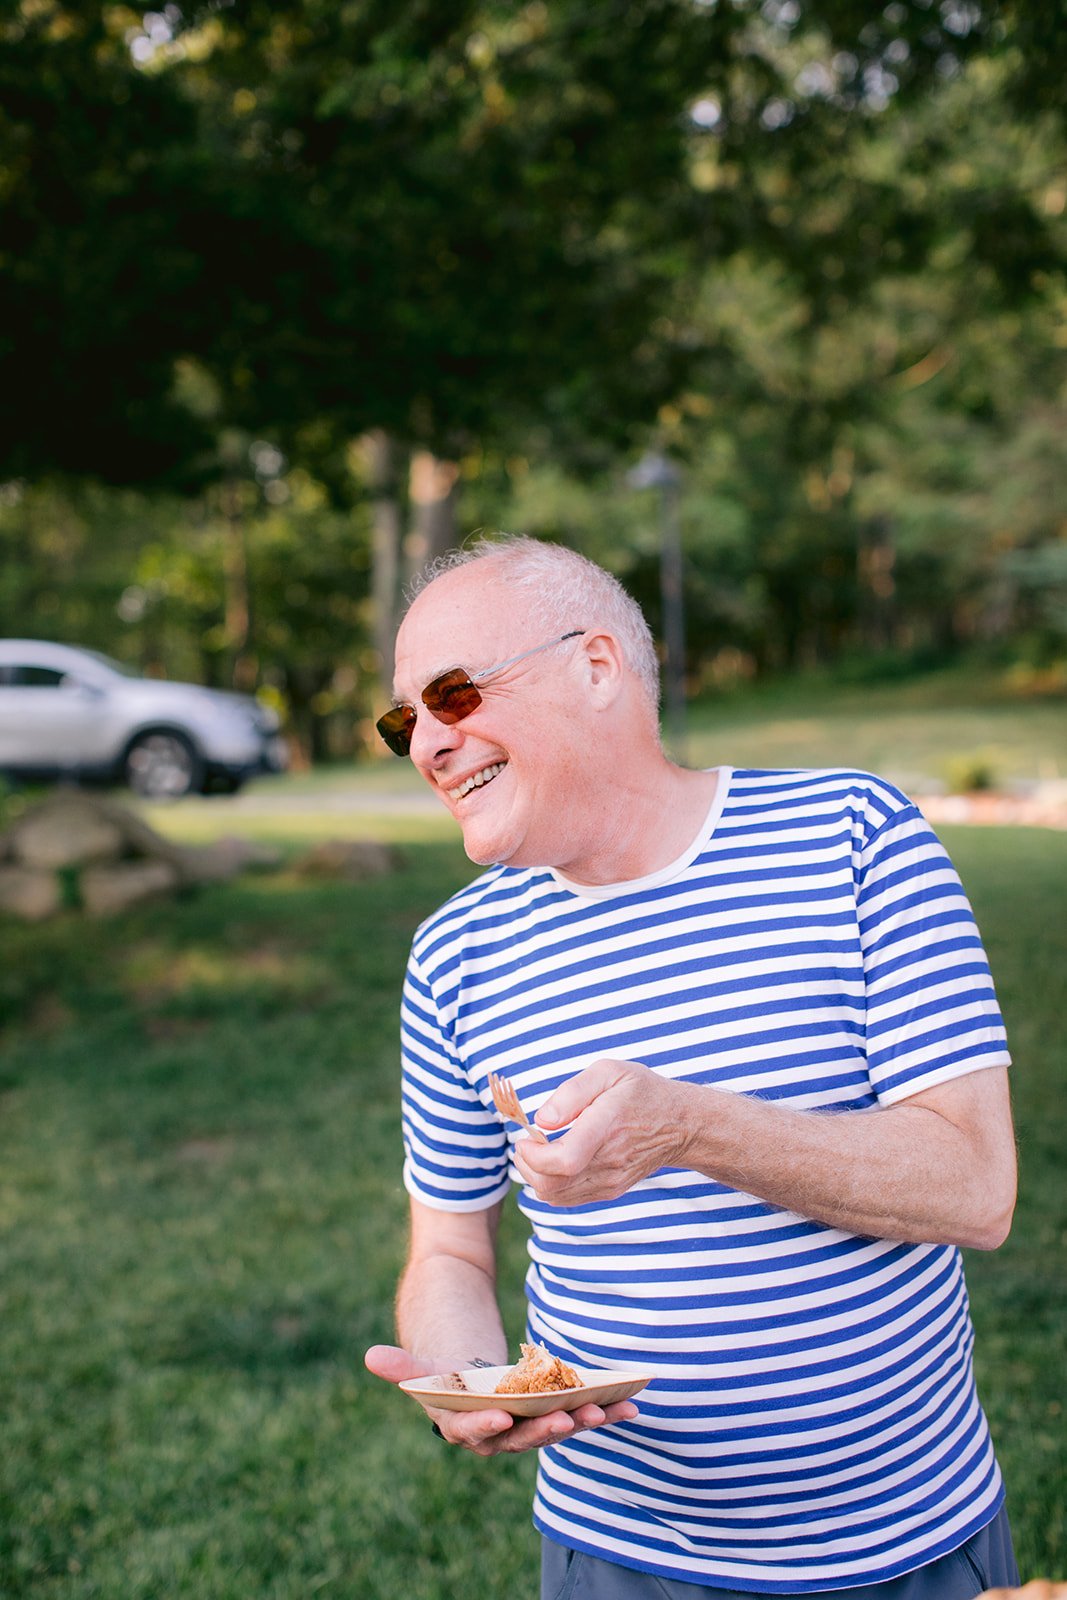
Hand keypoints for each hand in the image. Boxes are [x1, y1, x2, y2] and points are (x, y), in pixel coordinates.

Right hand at [363, 1343, 638, 1455]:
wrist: (469, 1371)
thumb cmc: (445, 1368)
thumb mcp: (426, 1366)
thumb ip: (403, 1366)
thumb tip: (369, 1356)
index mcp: (464, 1426)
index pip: (473, 1433)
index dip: (487, 1427)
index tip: (502, 1417)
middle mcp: (499, 1436)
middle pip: (522, 1436)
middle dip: (545, 1427)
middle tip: (566, 1415)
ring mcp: (528, 1428)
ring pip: (555, 1429)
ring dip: (580, 1422)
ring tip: (604, 1407)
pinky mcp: (554, 1418)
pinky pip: (579, 1418)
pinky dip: (605, 1413)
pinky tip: (632, 1405)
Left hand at [512, 1058, 688, 1206]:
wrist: (678, 1125)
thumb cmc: (640, 1092)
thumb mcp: (608, 1072)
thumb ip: (571, 1092)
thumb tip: (543, 1120)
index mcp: (607, 1126)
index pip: (564, 1160)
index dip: (533, 1155)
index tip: (526, 1137)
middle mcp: (609, 1161)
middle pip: (551, 1184)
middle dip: (526, 1165)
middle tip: (527, 1142)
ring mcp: (610, 1181)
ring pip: (554, 1196)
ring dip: (535, 1175)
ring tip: (540, 1149)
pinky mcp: (609, 1190)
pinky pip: (567, 1198)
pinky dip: (550, 1183)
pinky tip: (555, 1161)